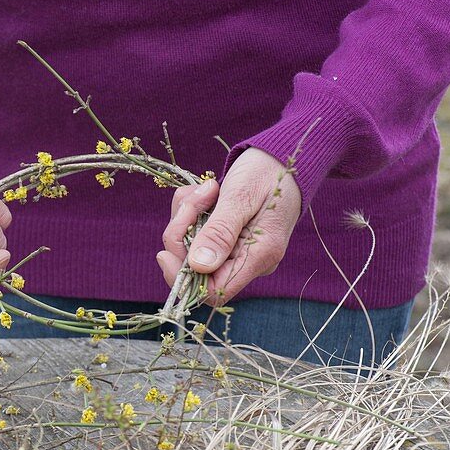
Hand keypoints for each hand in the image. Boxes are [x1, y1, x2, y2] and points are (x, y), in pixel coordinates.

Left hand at [157, 148, 300, 305]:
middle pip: (194, 269)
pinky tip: (207, 191)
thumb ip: (220, 232)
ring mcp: (235, 250)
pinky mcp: (225, 237)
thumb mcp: (242, 197)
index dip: (183, 277)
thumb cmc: (268, 173)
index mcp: (258, 257)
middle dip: (181, 234)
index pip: (213, 292)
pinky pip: (194, 231)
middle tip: (193, 200)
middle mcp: (247, 260)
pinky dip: (191, 210)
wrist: (284, 157)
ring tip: (207, 189)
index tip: (165, 252)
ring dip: (186, 215)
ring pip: (189, 246)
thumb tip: (198, 267)